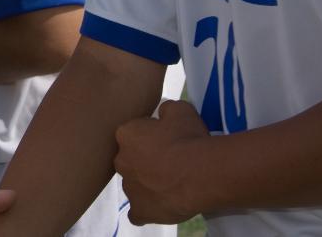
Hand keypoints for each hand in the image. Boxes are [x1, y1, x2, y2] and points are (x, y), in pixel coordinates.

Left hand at [114, 99, 210, 224]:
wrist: (201, 172)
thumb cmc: (188, 138)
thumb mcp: (180, 109)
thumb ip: (165, 109)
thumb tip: (162, 114)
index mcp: (126, 134)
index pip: (132, 133)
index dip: (149, 136)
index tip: (165, 139)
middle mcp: (121, 161)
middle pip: (130, 159)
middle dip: (145, 160)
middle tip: (169, 161)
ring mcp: (129, 188)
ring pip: (135, 185)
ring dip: (148, 183)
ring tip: (172, 183)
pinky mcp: (140, 211)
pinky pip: (137, 212)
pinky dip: (146, 209)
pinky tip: (159, 204)